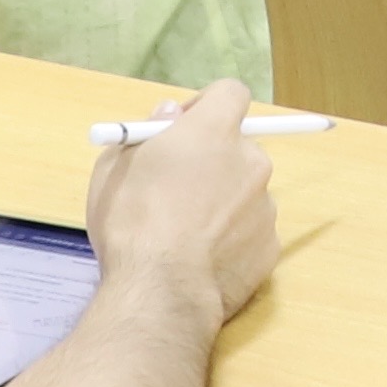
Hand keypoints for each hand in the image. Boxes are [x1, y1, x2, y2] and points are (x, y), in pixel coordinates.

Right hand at [82, 81, 279, 329]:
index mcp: (214, 131)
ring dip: (221, 201)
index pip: (230, 93)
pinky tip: (200, 259)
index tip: (182, 127)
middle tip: (178, 187)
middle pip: (238, 146)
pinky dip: (231, 238)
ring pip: (244, 191)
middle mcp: (251, 161)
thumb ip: (149, 131)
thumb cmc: (132, 223)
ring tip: (184, 234)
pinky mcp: (270, 247)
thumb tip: (172, 115)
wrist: (161, 293)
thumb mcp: (116, 167)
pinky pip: (249, 231)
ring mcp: (265, 205)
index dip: (206, 106)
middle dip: (212, 159)